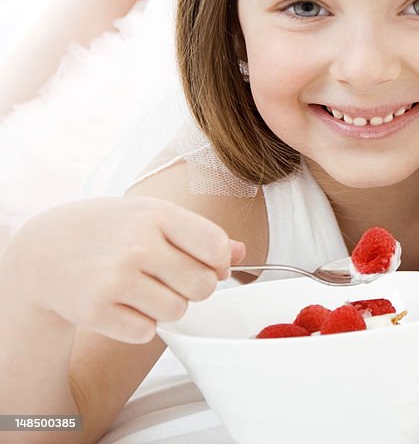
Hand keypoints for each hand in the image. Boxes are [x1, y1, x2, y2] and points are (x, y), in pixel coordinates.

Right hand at [3, 197, 245, 343]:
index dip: (219, 263)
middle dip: (194, 288)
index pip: (216, 247)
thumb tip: (242, 253)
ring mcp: (115, 279)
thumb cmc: (111, 230)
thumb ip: (200, 234)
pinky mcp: (96, 310)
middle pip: (203, 286)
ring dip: (167, 306)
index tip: (206, 263)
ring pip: (177, 311)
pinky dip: (139, 324)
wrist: (45, 251)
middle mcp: (137, 246)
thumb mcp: (153, 216)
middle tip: (170, 278)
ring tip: (143, 288)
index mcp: (157, 216)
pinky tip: (122, 304)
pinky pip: (146, 332)